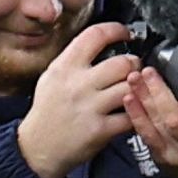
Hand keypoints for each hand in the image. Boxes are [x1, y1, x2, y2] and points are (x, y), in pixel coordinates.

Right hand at [17, 22, 135, 177]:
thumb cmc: (48, 111)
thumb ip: (74, 60)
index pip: (95, 35)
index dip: (116, 30)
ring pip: (130, 87)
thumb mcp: (52, 77)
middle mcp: (78, 84)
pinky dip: (137, 113)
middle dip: (135, 63)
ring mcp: (90, 107)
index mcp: (64, 67)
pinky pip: (130, 116)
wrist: (38, 147)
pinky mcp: (101, 129)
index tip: (125, 33)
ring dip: (139, 88)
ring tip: (136, 89)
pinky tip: (133, 112)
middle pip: (122, 62)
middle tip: (135, 67)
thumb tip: (100, 43)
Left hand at [124, 65, 177, 177]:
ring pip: (158, 125)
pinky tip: (129, 98)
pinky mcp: (159, 154)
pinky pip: (146, 134)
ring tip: (135, 78)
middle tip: (150, 73)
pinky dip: (136, 114)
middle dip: (161, 95)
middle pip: (176, 123)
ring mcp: (175, 153)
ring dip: (145, 99)